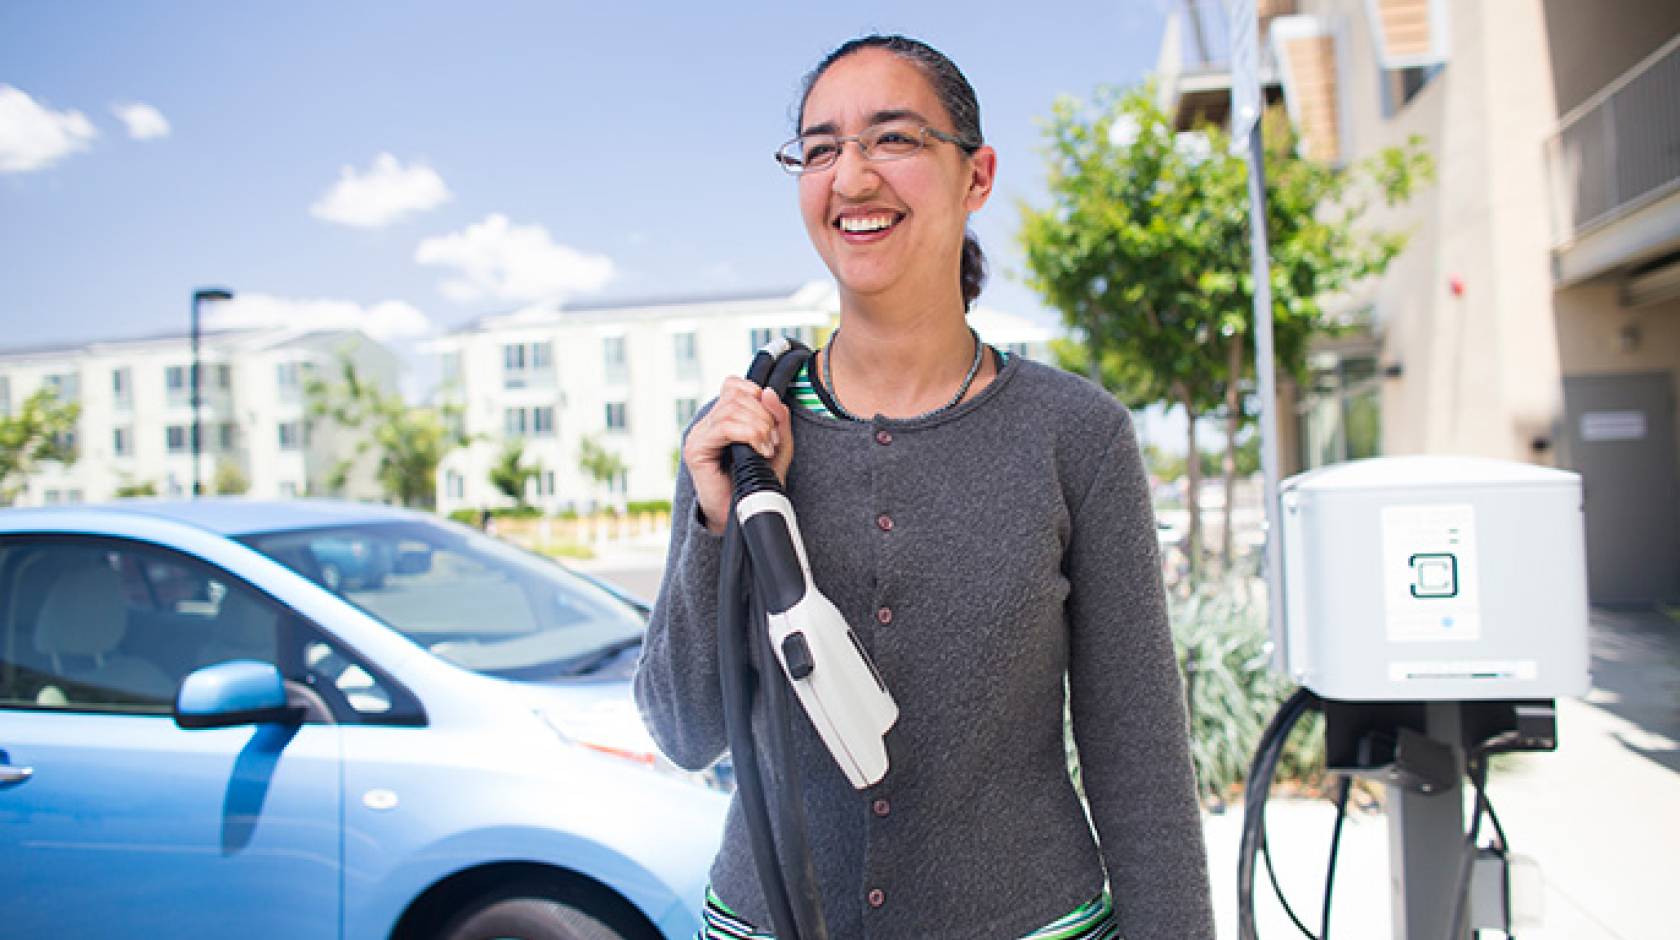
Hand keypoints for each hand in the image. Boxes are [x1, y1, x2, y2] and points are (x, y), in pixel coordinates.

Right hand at [683, 378, 792, 533]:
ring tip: (767, 448)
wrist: (744, 516)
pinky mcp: (696, 450)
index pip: (734, 385)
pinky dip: (749, 434)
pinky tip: (759, 451)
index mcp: (721, 417)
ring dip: (759, 426)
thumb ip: (778, 417)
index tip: (773, 423)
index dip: (757, 395)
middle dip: (763, 415)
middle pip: (736, 395)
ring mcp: (699, 435)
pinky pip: (725, 427)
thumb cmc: (758, 482)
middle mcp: (707, 423)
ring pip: (732, 409)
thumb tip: (769, 392)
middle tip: (773, 440)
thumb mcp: (778, 443)